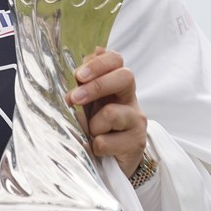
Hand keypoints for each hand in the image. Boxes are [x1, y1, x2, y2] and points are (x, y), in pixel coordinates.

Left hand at [66, 47, 146, 177]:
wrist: (115, 161)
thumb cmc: (100, 126)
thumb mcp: (90, 102)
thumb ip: (87, 80)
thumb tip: (94, 50)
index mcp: (117, 84)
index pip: (116, 60)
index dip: (98, 63)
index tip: (79, 75)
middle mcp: (131, 98)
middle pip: (125, 77)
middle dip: (96, 87)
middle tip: (74, 99)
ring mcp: (137, 121)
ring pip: (112, 114)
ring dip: (92, 126)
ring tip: (91, 134)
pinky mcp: (136, 143)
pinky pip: (105, 142)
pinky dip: (94, 146)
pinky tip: (96, 149)